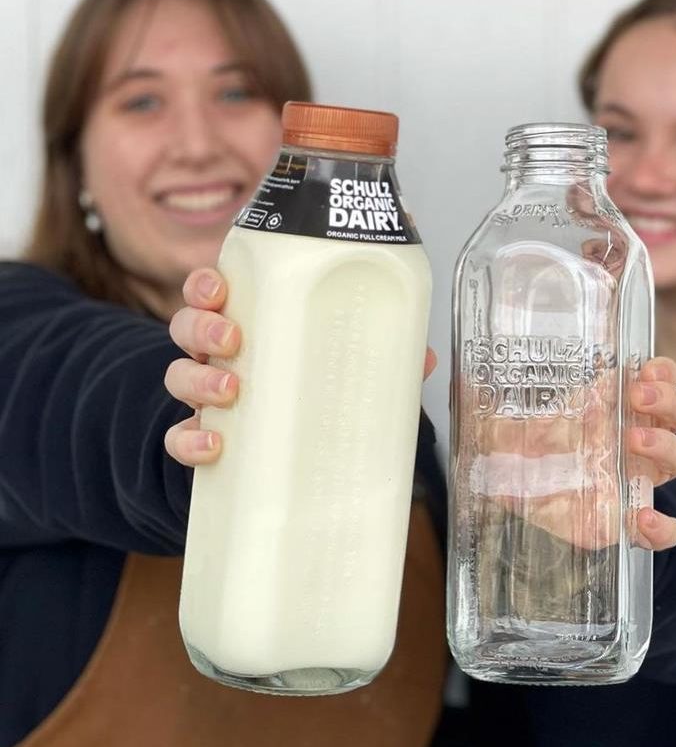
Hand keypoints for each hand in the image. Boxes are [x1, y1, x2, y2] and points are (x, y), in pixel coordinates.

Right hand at [164, 268, 438, 465]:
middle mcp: (219, 356)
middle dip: (204, 325)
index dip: (206, 284)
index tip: (219, 287)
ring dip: (198, 378)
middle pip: (188, 325)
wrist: (282, 461)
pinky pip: (177, 438)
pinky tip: (214, 447)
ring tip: (232, 389)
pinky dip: (189, 441)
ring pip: (178, 375)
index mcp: (252, 326)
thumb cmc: (313, 394)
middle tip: (233, 338)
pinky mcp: (201, 441)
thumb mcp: (346, 368)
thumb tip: (426, 358)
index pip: (213, 291)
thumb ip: (381, 357)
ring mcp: (207, 399)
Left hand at [478, 355, 675, 551]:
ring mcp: (633, 479)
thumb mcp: (503, 423)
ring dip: (665, 446)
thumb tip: (447, 374)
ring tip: (633, 440)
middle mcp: (630, 438)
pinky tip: (642, 518)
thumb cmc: (525, 454)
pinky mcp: (624, 521)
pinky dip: (664, 526)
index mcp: (610, 407)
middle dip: (666, 401)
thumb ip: (483, 400)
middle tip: (637, 397)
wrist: (527, 504)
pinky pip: (664, 529)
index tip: (645, 368)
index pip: (657, 381)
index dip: (662, 373)